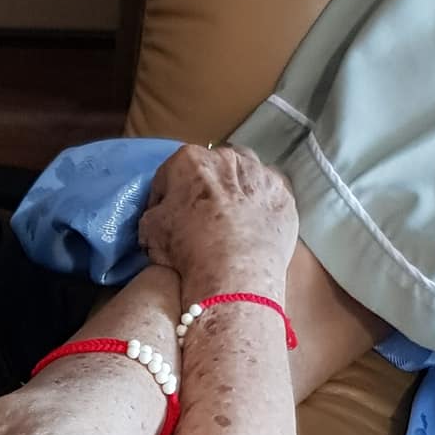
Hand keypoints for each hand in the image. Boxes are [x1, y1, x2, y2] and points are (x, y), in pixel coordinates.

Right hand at [138, 144, 297, 281]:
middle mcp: (228, 157)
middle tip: (200, 218)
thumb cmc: (188, 251)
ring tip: (231, 220)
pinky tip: (255, 229)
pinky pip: (268, 196)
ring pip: (245, 175)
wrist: (234, 276)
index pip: (170, 174)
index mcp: (190, 160)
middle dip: (205, 188)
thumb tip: (158, 216)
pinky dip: (261, 208)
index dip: (165, 197)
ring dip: (237, 190)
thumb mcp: (151, 233)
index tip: (165, 215)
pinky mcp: (284, 196)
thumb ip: (153, 214)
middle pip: (211, 169)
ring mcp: (261, 174)